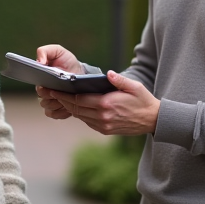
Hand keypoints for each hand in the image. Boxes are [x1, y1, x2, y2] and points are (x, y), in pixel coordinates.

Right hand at [35, 44, 80, 118]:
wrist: (80, 73)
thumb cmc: (67, 61)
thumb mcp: (57, 51)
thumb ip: (44, 51)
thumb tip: (39, 61)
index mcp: (41, 80)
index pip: (39, 90)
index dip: (45, 91)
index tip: (54, 87)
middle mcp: (44, 92)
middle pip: (44, 101)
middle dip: (55, 97)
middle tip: (64, 91)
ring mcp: (51, 102)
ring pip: (49, 108)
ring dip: (59, 104)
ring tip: (69, 97)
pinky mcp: (58, 110)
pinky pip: (55, 115)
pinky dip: (61, 112)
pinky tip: (69, 106)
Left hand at [43, 70, 159, 135]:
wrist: (152, 121)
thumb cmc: (144, 101)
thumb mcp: (134, 86)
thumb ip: (119, 79)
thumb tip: (108, 73)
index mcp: (107, 104)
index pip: (79, 99)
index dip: (65, 95)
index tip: (54, 90)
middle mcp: (103, 117)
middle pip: (76, 108)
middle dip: (63, 101)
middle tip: (52, 93)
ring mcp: (103, 125)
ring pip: (80, 116)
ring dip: (70, 108)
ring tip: (61, 99)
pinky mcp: (105, 130)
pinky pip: (87, 122)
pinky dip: (80, 114)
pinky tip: (76, 107)